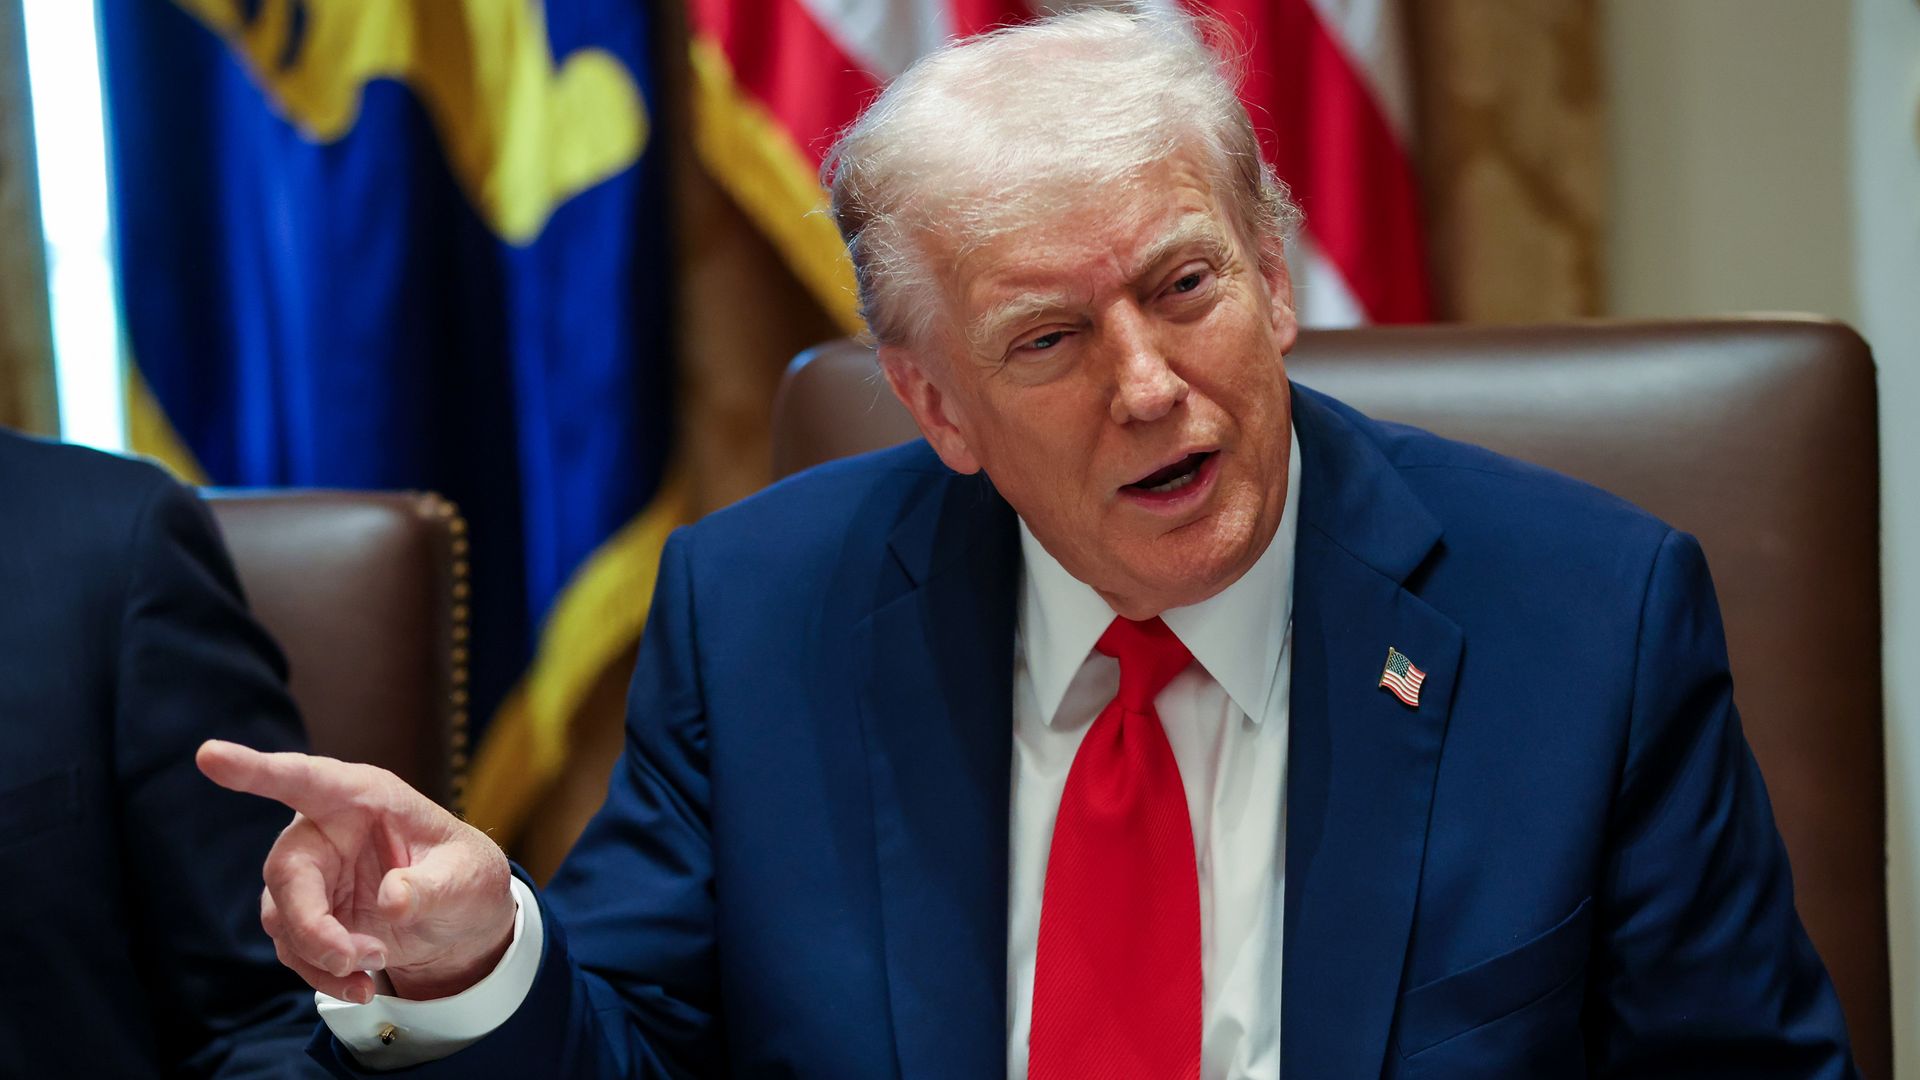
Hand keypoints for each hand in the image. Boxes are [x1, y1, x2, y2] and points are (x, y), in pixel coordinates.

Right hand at [197, 739, 515, 1002]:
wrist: (460, 917)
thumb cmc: (464, 875)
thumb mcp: (468, 876)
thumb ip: (435, 886)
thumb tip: (392, 900)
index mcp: (363, 796)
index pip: (303, 779)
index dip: (256, 770)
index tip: (210, 756)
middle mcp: (325, 830)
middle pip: (286, 872)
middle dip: (312, 925)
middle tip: (356, 957)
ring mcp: (312, 875)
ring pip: (284, 918)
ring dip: (322, 955)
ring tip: (374, 971)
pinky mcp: (308, 914)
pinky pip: (295, 948)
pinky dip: (324, 974)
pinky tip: (361, 985)